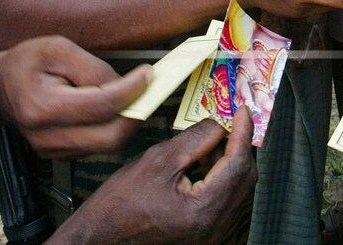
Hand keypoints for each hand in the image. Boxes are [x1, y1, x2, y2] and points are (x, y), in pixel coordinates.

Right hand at [0, 36, 149, 157]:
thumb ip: (92, 68)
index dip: (131, 91)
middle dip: (136, 114)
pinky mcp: (61, 154)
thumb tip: (125, 85)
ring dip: (127, 121)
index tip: (149, 74)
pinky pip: (98, 145)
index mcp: (42, 107)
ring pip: (107, 145)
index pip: (100, 106)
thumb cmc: (26, 63)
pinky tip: (114, 106)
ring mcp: (53, 150)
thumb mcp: (57, 49)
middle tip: (148, 90)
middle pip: (110, 138)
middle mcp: (47, 137)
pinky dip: (113, 127)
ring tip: (133, 95)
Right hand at [50, 112, 256, 244]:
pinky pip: (223, 199)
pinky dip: (220, 176)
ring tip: (214, 137)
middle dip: (239, 145)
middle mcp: (214, 227)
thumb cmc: (119, 207)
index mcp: (203, 210)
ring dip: (230, 159)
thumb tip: (219, 123)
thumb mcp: (156, 161)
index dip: (243, 132)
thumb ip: (194, 139)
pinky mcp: (204, 233)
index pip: (238, 164)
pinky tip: (205, 159)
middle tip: (232, 120)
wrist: (99, 238)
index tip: (244, 110)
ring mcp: (211, 233)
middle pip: (243, 177)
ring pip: (236, 188)